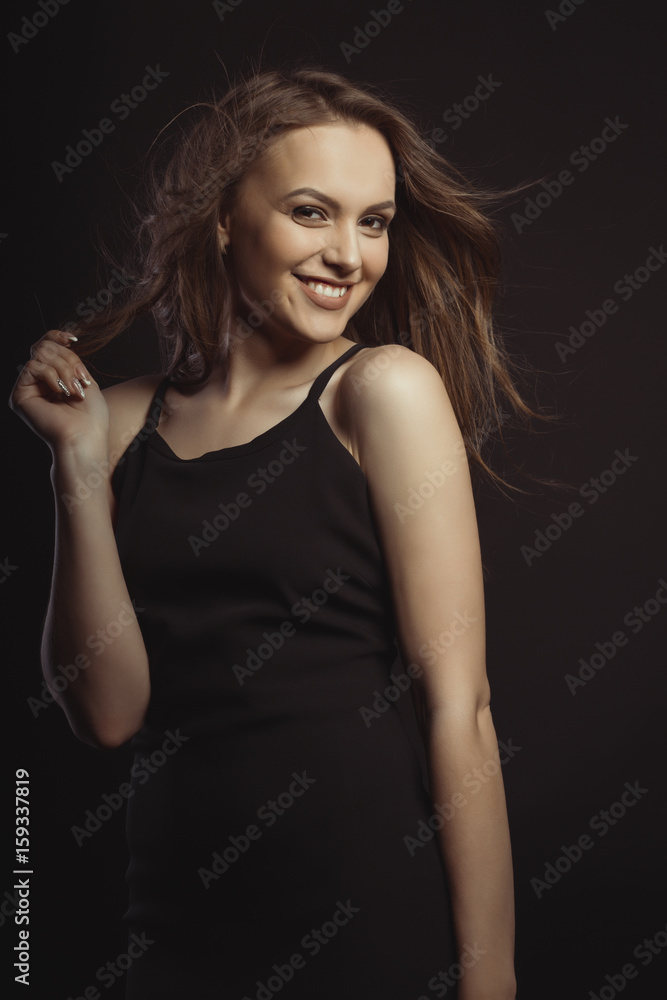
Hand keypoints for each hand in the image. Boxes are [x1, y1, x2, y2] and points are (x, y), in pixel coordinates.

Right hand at [9, 329, 108, 460]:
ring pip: (40, 354)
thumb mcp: (83, 378)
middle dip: (68, 360)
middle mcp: (37, 382)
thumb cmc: (91, 416)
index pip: (46, 345)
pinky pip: (33, 367)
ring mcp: (27, 388)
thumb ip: (68, 359)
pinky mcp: (19, 395)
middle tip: (79, 381)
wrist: (85, 437)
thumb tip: (62, 340)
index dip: (56, 337)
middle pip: (45, 347)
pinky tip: (61, 391)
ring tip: (74, 390)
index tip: (73, 339)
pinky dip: (52, 376)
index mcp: (53, 378)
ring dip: (63, 369)